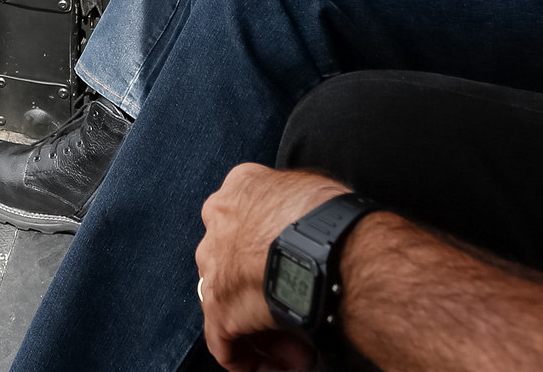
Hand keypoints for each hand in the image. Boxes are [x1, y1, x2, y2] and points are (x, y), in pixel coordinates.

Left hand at [197, 165, 348, 371]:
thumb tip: (314, 224)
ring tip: (301, 350)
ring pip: (232, 304)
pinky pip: (225, 343)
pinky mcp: (218, 308)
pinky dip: (247, 359)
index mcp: (240, 190)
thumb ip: (298, 204)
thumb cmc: (329, 213)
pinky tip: (275, 367)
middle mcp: (218, 224)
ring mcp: (214, 266)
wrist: (322, 241)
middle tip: (299, 314)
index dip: (271, 254)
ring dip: (265, 330)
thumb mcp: (312, 189)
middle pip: (236, 264)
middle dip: (268, 293)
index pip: (246, 223)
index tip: (296, 271)